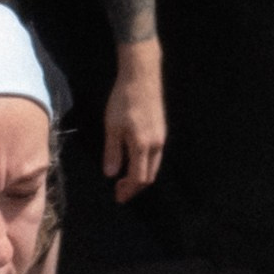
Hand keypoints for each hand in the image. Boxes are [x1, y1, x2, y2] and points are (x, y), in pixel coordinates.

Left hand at [102, 43, 166, 200]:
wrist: (142, 77)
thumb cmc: (123, 100)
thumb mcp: (112, 127)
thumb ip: (112, 152)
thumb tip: (111, 174)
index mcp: (142, 146)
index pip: (138, 177)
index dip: (128, 190)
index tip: (118, 196)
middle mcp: (156, 145)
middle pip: (149, 176)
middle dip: (135, 187)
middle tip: (120, 192)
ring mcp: (161, 138)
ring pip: (154, 166)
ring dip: (141, 177)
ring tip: (126, 180)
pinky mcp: (161, 130)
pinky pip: (156, 156)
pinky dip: (145, 165)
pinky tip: (134, 162)